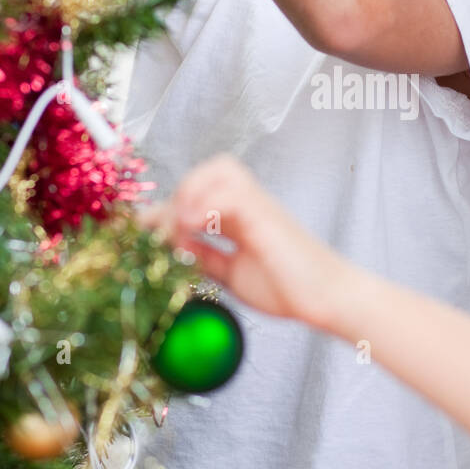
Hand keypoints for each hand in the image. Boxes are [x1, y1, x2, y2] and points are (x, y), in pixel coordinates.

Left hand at [136, 154, 354, 331]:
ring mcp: (260, 206)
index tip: (140, 230)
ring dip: (191, 191)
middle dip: (178, 194)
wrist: (329, 299)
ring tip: (179, 225)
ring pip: (221, 169)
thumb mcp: (233, 274)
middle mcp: (250, 204)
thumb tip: (175, 247)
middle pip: (210, 170)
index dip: (167, 207)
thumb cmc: (289, 288)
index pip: (200, 193)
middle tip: (160, 230)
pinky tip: (193, 227)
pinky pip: (231, 193)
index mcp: (242, 217)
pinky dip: (205, 204)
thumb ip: (206, 257)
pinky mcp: (266, 216)